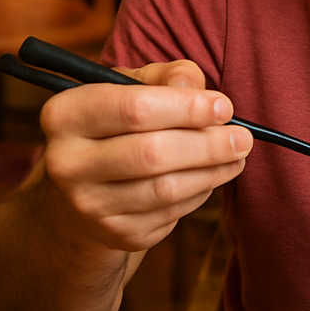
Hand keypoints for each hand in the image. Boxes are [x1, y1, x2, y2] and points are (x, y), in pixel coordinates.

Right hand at [39, 59, 252, 253]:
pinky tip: (209, 175)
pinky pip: (170, 213)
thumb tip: (197, 89)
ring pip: (165, 189)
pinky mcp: (113, 234)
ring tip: (237, 155)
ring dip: (212, 171)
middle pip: (152, 153)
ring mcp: (87, 204)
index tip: (224, 107)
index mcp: (66, 114)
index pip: (133, 108)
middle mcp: (66, 163)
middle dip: (208, 145)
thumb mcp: (136, 86)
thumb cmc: (119, 123)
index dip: (187, 108)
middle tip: (243, 138)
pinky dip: (199, 192)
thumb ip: (169, 77)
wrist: (86, 186)